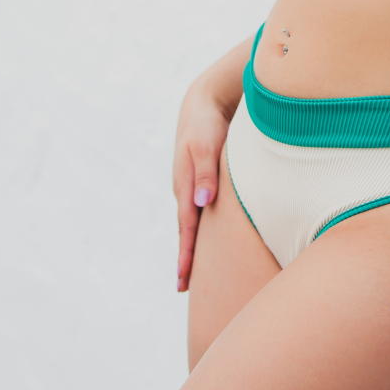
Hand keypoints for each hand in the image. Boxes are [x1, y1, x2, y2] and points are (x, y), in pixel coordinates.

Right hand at [173, 79, 234, 291]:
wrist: (202, 101)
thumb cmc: (206, 123)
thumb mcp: (207, 145)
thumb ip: (206, 174)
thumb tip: (202, 204)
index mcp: (185, 184)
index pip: (187, 227)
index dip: (187, 253)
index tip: (183, 279)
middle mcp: (186, 189)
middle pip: (186, 230)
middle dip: (185, 258)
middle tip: (183, 288)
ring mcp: (193, 185)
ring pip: (193, 221)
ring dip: (192, 244)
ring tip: (192, 271)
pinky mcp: (202, 179)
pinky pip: (201, 210)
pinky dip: (200, 227)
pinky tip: (206, 236)